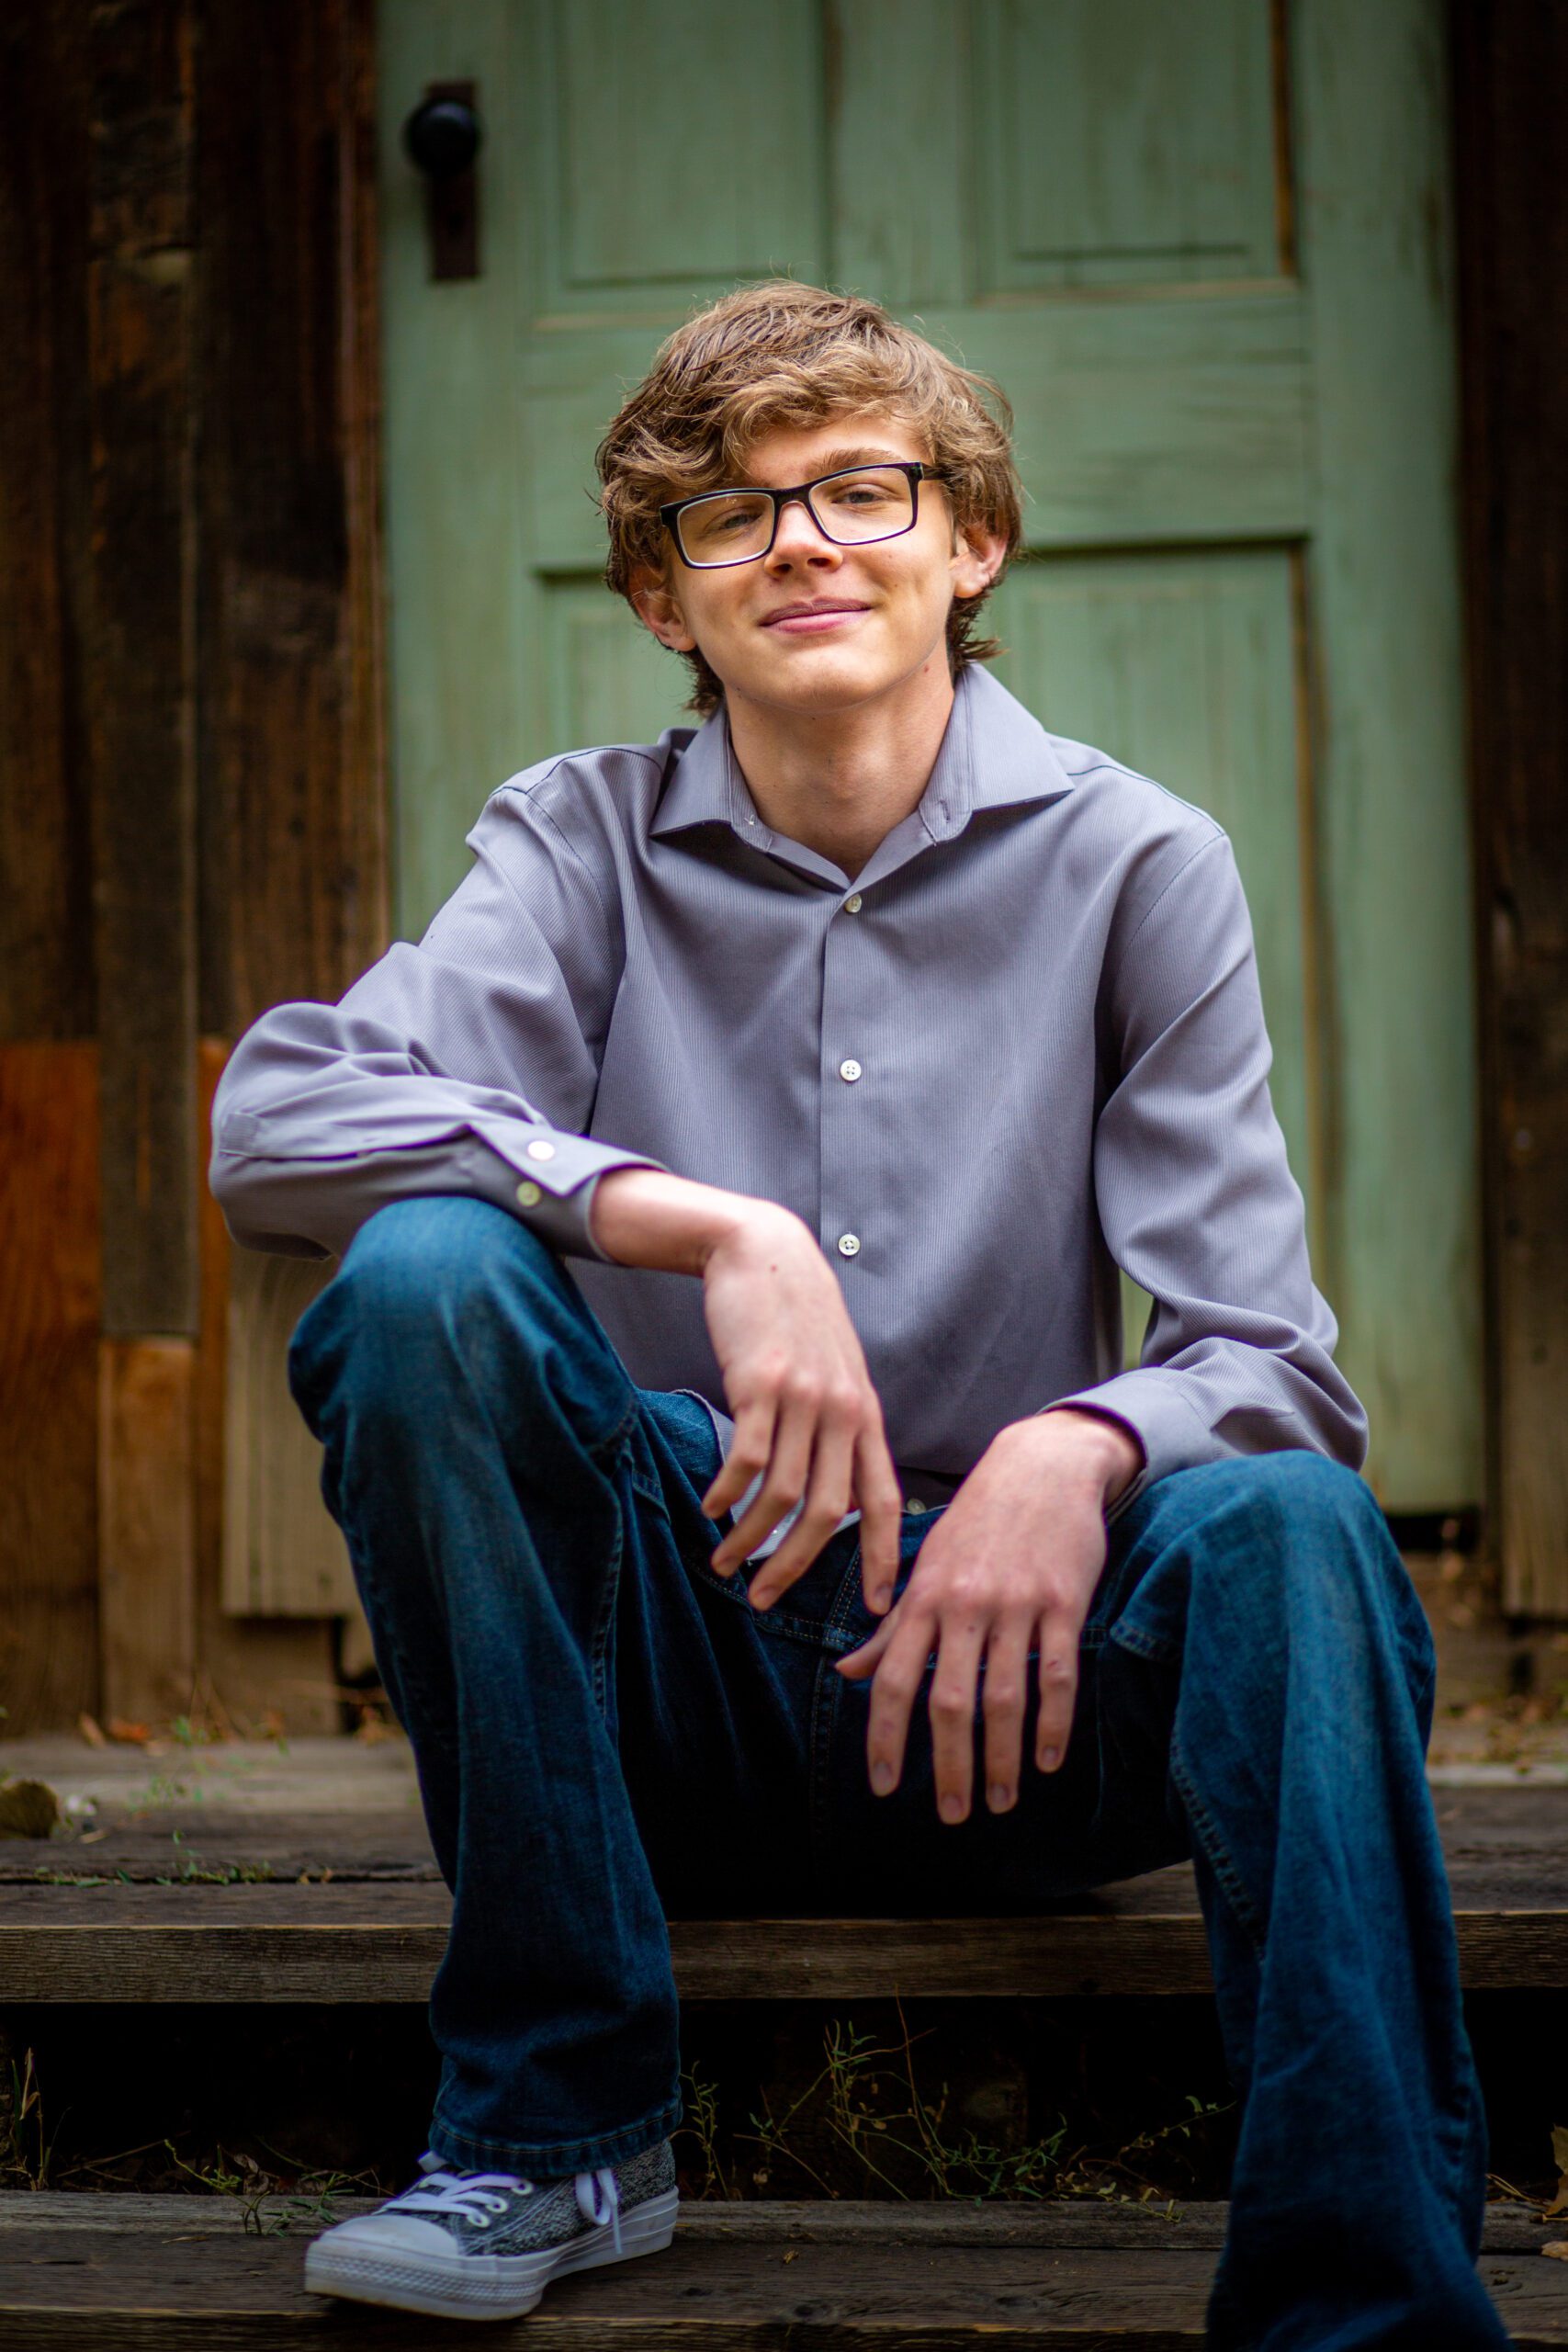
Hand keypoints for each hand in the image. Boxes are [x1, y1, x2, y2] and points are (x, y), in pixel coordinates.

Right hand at [590, 1169, 902, 1611]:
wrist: (763, 1251)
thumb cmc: (796, 1316)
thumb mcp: (837, 1370)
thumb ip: (842, 1428)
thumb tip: (838, 1498)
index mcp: (866, 1414)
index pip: (884, 1500)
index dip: (884, 1558)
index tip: (879, 1608)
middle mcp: (843, 1411)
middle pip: (828, 1515)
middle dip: (796, 1567)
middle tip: (764, 1600)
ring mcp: (803, 1398)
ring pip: (781, 1496)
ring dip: (749, 1540)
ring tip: (724, 1561)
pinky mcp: (761, 1384)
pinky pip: (745, 1461)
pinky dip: (726, 1495)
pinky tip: (710, 1508)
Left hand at [834, 1408, 1143, 1822]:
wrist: (1041, 1464)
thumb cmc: (977, 1521)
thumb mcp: (925, 1565)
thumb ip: (892, 1626)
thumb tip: (846, 1672)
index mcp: (923, 1598)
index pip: (894, 1679)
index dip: (885, 1737)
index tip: (884, 1787)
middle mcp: (964, 1604)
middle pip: (949, 1700)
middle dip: (948, 1765)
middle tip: (953, 1814)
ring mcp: (1015, 1603)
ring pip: (1005, 1696)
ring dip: (1002, 1757)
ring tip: (1000, 1800)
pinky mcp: (1063, 1602)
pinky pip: (1058, 1673)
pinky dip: (1053, 1723)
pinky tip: (1046, 1760)